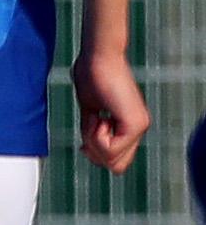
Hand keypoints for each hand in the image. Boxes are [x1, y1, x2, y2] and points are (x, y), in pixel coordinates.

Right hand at [71, 47, 149, 174]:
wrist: (98, 58)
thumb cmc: (91, 76)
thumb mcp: (90, 111)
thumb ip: (93, 132)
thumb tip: (89, 151)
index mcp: (130, 125)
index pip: (118, 161)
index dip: (97, 157)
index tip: (83, 143)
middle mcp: (139, 128)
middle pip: (116, 166)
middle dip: (95, 153)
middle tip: (91, 127)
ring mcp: (139, 126)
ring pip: (112, 159)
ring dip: (95, 142)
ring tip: (95, 117)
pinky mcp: (135, 124)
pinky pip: (110, 148)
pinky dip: (96, 137)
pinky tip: (98, 116)